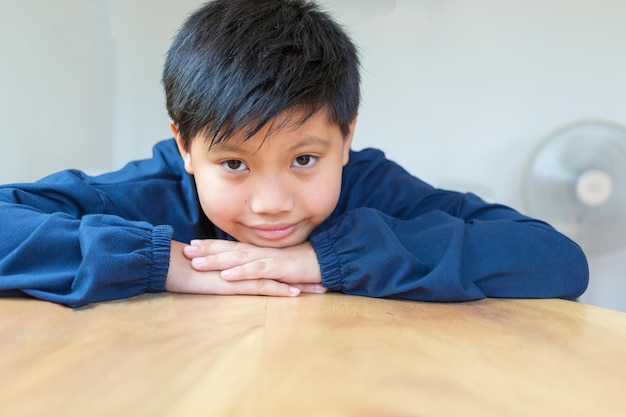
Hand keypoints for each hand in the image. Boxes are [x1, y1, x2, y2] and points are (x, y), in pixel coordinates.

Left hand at [183, 239, 325, 293]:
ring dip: (217, 260)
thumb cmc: (300, 266)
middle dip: (206, 250)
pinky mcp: (280, 269)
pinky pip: (258, 271)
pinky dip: (242, 272)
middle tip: (185, 250)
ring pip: (239, 258)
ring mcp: (269, 259)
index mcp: (258, 252)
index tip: (190, 245)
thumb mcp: (276, 266)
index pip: (230, 247)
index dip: (210, 246)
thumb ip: (260, 266)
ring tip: (197, 262)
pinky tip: (227, 275)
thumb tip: (241, 271)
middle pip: (229, 249)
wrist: (325, 262)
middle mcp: (260, 252)